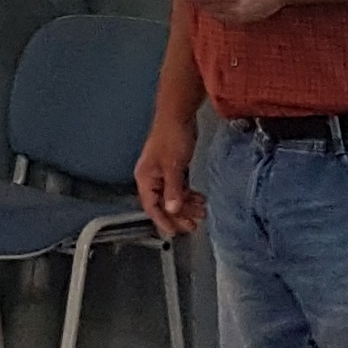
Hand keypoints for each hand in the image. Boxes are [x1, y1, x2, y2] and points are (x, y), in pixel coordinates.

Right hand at [136, 114, 203, 237]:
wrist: (178, 115)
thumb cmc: (172, 136)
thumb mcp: (174, 166)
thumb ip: (173, 189)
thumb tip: (172, 209)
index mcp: (146, 178)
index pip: (151, 207)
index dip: (163, 221)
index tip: (175, 232)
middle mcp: (152, 177)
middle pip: (163, 204)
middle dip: (178, 216)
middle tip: (193, 225)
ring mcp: (162, 172)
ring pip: (173, 196)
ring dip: (186, 205)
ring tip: (201, 211)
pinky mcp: (173, 167)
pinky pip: (179, 187)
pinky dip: (189, 194)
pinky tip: (199, 198)